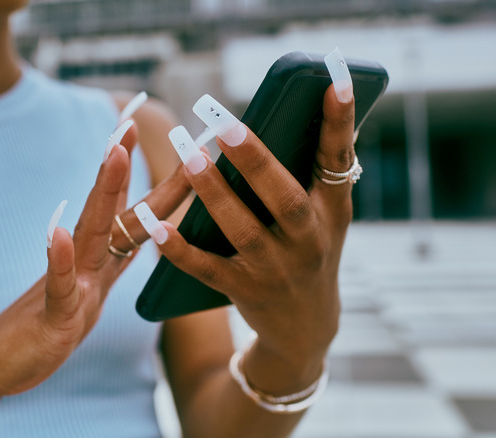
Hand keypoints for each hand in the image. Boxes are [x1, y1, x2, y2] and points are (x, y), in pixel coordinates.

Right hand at [0, 120, 190, 396]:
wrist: (2, 361)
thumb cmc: (51, 325)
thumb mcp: (92, 288)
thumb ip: (113, 255)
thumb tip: (140, 227)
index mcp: (100, 260)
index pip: (127, 212)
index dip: (146, 176)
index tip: (151, 132)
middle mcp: (85, 263)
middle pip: (114, 210)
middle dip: (126, 166)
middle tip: (132, 122)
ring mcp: (70, 286)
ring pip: (91, 234)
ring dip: (103, 192)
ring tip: (113, 154)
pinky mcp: (55, 317)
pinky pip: (60, 287)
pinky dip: (58, 260)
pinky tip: (57, 234)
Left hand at [136, 86, 355, 391]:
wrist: (305, 330)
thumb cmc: (310, 253)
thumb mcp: (326, 217)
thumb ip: (311, 174)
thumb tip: (295, 114)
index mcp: (332, 212)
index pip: (338, 161)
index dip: (339, 122)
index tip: (333, 80)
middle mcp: (309, 241)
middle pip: (285, 198)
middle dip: (255, 160)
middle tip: (223, 124)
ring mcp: (276, 270)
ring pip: (243, 231)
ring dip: (214, 194)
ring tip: (188, 156)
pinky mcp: (244, 291)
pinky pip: (207, 269)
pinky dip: (180, 249)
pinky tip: (156, 226)